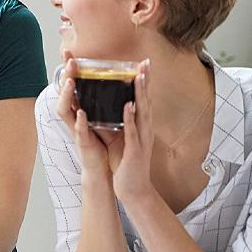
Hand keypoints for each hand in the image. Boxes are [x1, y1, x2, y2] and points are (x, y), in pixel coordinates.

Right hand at [56, 51, 110, 177]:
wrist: (103, 169)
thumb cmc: (102, 143)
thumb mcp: (102, 117)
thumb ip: (103, 102)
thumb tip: (113, 81)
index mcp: (80, 110)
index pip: (72, 86)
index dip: (69, 70)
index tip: (68, 52)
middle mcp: (74, 117)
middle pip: (64, 93)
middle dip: (66, 75)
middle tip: (69, 59)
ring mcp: (76, 130)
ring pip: (64, 110)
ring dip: (67, 95)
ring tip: (71, 81)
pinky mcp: (83, 143)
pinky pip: (79, 131)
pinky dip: (80, 122)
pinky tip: (82, 113)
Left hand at [109, 62, 154, 204]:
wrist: (133, 189)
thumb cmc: (126, 163)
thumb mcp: (118, 138)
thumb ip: (113, 122)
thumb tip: (105, 106)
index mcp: (140, 126)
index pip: (142, 100)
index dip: (142, 82)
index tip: (142, 64)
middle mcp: (143, 130)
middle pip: (145, 101)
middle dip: (145, 82)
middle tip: (145, 62)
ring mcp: (141, 139)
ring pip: (142, 113)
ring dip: (140, 94)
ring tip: (138, 76)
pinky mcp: (135, 150)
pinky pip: (132, 132)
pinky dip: (130, 118)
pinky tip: (128, 106)